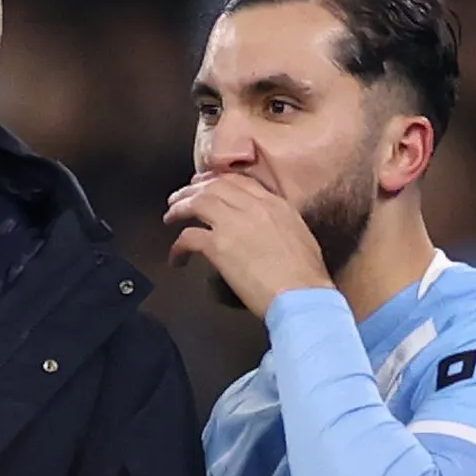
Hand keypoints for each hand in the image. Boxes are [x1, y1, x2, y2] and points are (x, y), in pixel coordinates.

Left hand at [164, 172, 335, 316]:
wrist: (302, 295)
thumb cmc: (305, 276)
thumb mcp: (298, 235)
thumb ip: (277, 224)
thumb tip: (263, 230)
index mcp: (275, 204)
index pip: (239, 181)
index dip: (217, 181)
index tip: (205, 185)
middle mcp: (253, 207)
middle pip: (214, 187)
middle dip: (192, 190)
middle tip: (179, 198)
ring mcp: (233, 224)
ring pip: (197, 203)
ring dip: (179, 209)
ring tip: (170, 217)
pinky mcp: (218, 246)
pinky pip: (188, 237)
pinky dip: (178, 247)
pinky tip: (177, 258)